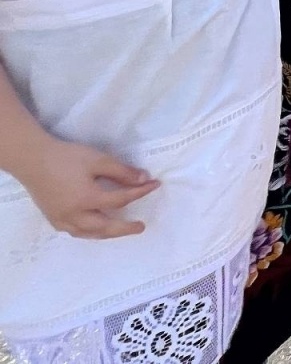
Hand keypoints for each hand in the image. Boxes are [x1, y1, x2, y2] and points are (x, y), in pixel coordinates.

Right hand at [14, 137, 159, 238]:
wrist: (34, 160)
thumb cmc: (67, 158)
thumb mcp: (99, 160)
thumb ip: (122, 172)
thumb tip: (143, 179)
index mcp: (88, 199)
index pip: (121, 200)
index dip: (140, 192)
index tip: (155, 185)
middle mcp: (75, 215)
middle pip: (106, 226)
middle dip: (126, 228)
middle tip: (141, 226)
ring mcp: (62, 219)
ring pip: (89, 233)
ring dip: (108, 233)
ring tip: (121, 230)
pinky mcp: (53, 219)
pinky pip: (75, 232)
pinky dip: (89, 233)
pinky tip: (95, 228)